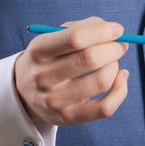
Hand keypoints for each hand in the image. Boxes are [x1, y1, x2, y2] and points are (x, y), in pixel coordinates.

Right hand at [13, 16, 129, 126]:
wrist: (24, 93)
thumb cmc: (48, 59)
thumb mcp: (53, 37)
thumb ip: (81, 28)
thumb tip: (113, 31)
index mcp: (38, 51)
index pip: (75, 38)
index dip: (102, 31)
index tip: (117, 29)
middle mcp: (44, 77)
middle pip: (90, 59)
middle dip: (113, 48)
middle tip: (119, 45)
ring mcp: (55, 100)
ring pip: (101, 81)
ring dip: (115, 66)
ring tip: (113, 62)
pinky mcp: (69, 117)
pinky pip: (105, 108)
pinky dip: (120, 90)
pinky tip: (120, 77)